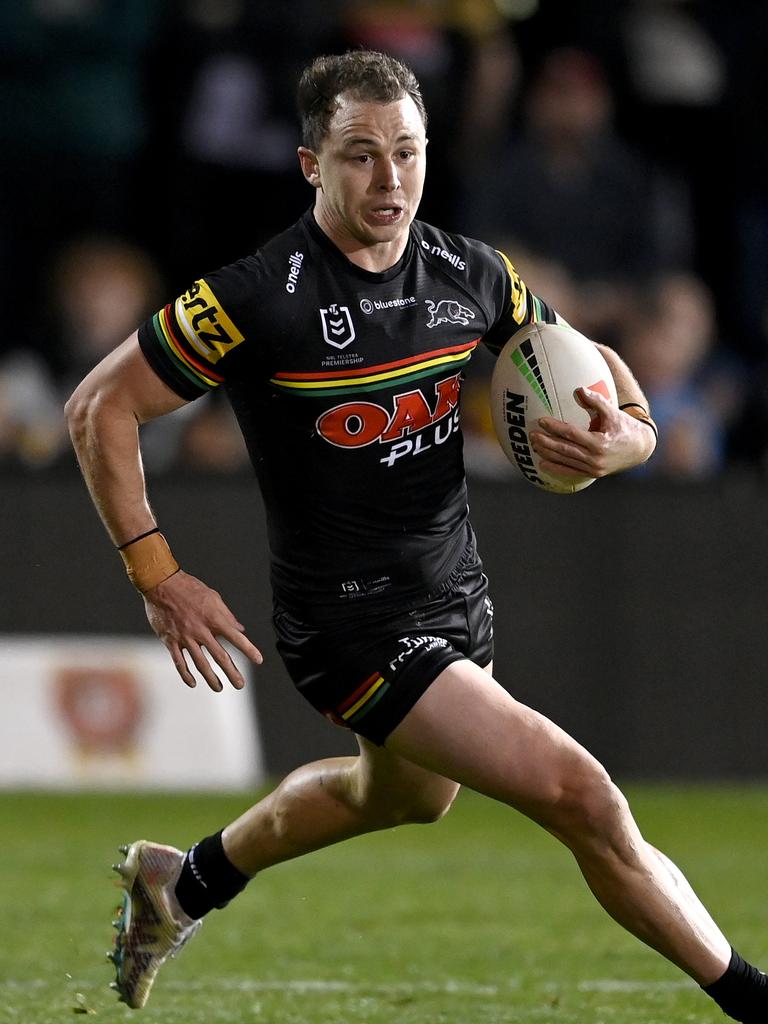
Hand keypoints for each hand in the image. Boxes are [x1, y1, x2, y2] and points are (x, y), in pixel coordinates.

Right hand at [143, 570, 262, 691]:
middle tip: (240, 684)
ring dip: (211, 678)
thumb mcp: (213, 597)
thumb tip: (240, 630)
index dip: (249, 649)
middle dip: (232, 672)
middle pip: (220, 656)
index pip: (236, 638)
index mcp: (214, 618)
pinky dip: (186, 674)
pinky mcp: (170, 640)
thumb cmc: (189, 588)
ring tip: (219, 688)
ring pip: (200, 663)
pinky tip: (193, 683)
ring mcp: (185, 637)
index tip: (259, 660)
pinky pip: (179, 662)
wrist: (161, 583)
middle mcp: (201, 630)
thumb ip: (227, 615)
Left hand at [529, 387, 655, 481]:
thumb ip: (596, 401)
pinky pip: (571, 472)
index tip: (541, 421)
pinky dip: (556, 469)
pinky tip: (542, 465)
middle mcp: (595, 458)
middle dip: (546, 442)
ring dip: (548, 454)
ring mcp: (593, 468)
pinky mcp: (592, 474)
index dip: (555, 428)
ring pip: (565, 461)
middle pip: (565, 449)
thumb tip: (579, 389)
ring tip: (534, 445)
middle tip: (531, 435)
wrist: (640, 449)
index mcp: (600, 443)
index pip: (571, 434)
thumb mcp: (613, 412)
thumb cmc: (625, 427)